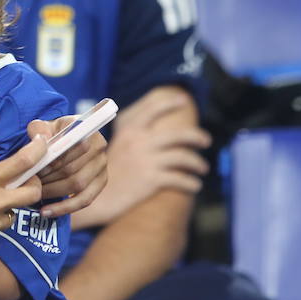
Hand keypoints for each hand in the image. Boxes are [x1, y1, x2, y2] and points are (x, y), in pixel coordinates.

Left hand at [31, 117, 108, 217]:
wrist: (63, 143)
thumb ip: (39, 130)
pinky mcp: (101, 184)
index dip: (51, 161)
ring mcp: (102, 167)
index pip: (71, 148)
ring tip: (35, 194)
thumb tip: (44, 140)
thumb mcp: (42, 127)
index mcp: (86, 130)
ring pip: (77, 186)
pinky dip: (64, 208)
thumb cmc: (50, 135)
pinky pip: (84, 200)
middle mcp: (100, 147)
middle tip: (30, 184)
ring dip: (53, 192)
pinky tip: (46, 211)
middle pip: (73, 169)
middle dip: (49, 179)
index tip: (35, 169)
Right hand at [74, 110, 210, 229]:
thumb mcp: (112, 147)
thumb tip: (145, 130)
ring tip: (202, 168)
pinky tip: (195, 186)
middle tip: (206, 141)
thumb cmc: (102, 174)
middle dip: (196, 136)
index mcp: (129, 132)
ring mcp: (146, 161)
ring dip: (197, 163)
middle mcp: (139, 142)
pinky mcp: (151, 180)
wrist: (94, 198)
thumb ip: (129, 137)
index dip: (170, 103)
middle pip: (178, 135)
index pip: (152, 110)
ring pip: (184, 158)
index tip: (183, 101)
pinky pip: (180, 180)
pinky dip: (191, 183)